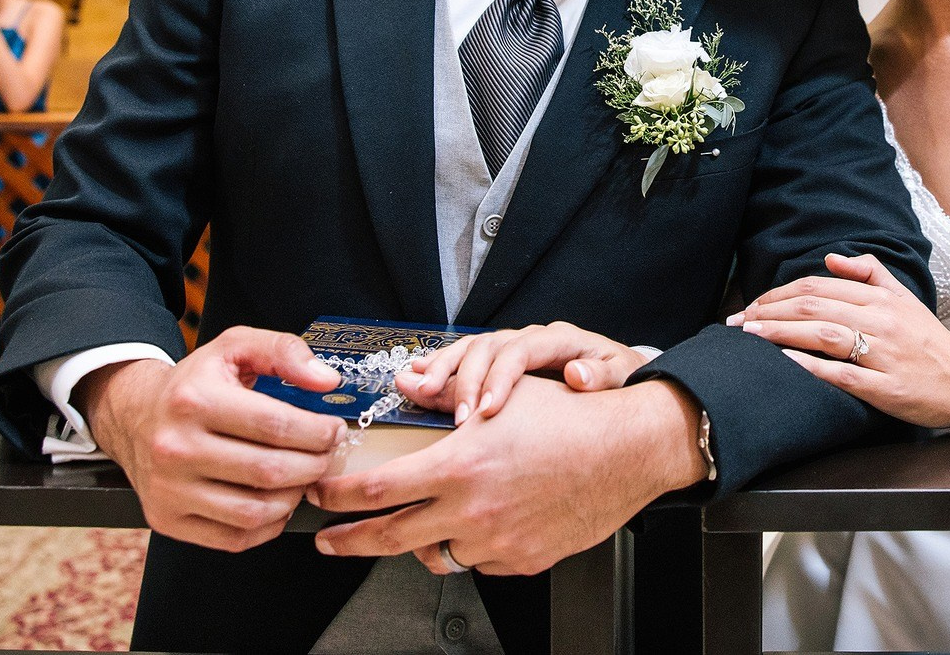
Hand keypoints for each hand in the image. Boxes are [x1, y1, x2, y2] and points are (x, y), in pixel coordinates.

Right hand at [78, 326, 343, 552]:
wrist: (135, 416)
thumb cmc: (194, 384)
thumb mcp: (235, 346)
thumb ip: (285, 351)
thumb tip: (326, 380)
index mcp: (194, 400)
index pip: (275, 425)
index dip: (317, 432)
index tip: (333, 431)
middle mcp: (175, 448)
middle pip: (268, 471)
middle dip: (313, 465)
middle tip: (325, 455)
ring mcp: (169, 490)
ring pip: (254, 511)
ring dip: (293, 497)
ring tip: (302, 477)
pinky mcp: (167, 520)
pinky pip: (234, 538)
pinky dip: (267, 526)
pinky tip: (276, 501)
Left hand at [310, 375, 704, 574]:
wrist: (628, 452)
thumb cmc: (571, 420)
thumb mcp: (502, 397)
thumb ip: (445, 399)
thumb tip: (407, 388)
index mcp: (458, 467)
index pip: (375, 490)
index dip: (337, 496)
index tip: (321, 494)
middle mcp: (470, 511)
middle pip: (387, 536)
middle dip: (348, 540)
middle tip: (328, 539)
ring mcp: (495, 543)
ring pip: (436, 553)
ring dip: (421, 539)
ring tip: (417, 524)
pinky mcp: (520, 561)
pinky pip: (479, 560)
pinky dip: (472, 544)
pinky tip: (482, 521)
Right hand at [397, 322, 649, 424]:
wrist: (619, 375)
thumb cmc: (619, 377)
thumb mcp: (621, 375)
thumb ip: (602, 374)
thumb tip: (578, 374)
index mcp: (559, 339)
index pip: (521, 351)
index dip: (501, 379)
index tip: (488, 411)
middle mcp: (530, 336)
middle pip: (489, 347)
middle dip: (466, 379)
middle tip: (455, 415)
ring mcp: (512, 345)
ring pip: (470, 348)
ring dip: (442, 369)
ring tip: (418, 390)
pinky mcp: (499, 359)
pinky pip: (463, 355)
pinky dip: (438, 365)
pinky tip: (414, 376)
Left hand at [730, 253, 949, 427]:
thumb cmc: (927, 339)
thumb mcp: (903, 297)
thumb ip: (869, 272)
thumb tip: (831, 259)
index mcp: (881, 299)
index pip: (820, 287)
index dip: (780, 293)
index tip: (753, 304)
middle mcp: (881, 322)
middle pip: (815, 308)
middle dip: (770, 312)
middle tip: (739, 320)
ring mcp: (884, 355)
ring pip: (825, 335)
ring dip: (781, 333)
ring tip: (751, 335)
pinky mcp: (887, 388)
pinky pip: (844, 374)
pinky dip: (812, 366)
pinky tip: (786, 361)